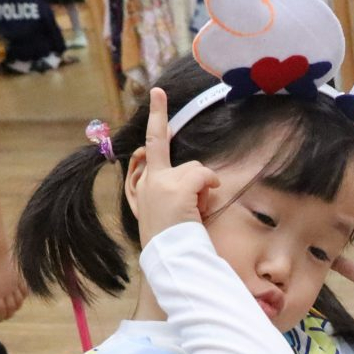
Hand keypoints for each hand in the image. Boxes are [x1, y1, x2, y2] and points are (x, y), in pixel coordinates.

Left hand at [0, 249, 25, 320]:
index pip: (1, 310)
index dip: (1, 317)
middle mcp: (8, 291)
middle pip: (12, 308)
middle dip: (9, 314)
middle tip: (6, 316)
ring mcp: (15, 285)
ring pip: (20, 301)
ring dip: (17, 307)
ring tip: (13, 309)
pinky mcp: (20, 278)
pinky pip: (25, 291)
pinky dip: (23, 297)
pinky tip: (20, 298)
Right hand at [130, 87, 220, 243]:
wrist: (170, 259)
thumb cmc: (173, 244)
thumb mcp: (168, 217)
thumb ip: (176, 196)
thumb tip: (202, 183)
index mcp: (144, 188)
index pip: (147, 150)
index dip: (155, 121)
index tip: (157, 95)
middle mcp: (149, 181)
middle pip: (160, 144)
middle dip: (160, 117)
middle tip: (159, 95)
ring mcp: (161, 182)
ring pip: (193, 169)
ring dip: (203, 189)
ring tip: (197, 213)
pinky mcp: (176, 187)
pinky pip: (203, 176)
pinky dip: (210, 187)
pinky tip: (204, 207)